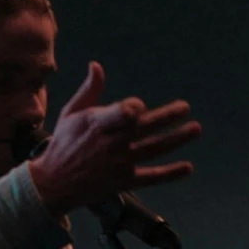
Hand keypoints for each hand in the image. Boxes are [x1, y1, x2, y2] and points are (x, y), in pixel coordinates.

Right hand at [29, 62, 200, 217]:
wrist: (53, 183)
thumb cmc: (64, 142)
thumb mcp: (71, 113)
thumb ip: (89, 91)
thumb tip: (96, 65)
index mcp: (96, 124)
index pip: (121, 114)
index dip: (133, 108)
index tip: (139, 106)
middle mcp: (110, 144)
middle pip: (144, 129)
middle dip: (166, 117)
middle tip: (185, 108)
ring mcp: (119, 164)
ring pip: (153, 150)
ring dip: (176, 140)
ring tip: (195, 129)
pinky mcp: (123, 182)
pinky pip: (151, 178)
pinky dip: (170, 174)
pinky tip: (188, 167)